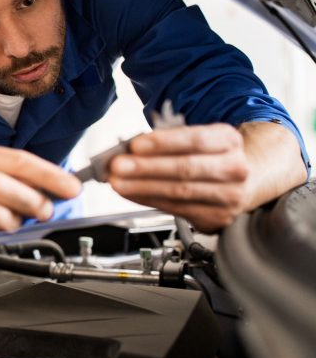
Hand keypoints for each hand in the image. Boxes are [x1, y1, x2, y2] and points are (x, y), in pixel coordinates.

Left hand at [108, 123, 249, 231]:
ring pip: (179, 192)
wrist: (239, 182)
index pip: (195, 140)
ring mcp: (230, 196)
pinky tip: (132, 194)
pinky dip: (148, 200)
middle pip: (186, 168)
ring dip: (142, 187)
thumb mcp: (194, 139)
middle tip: (117, 166)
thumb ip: (166, 142)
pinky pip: (176, 208)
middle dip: (146, 167)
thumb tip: (129, 150)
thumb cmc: (207, 156)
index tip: (135, 145)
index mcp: (229, 141)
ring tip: (118, 182)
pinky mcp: (218, 217)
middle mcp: (235, 168)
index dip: (163, 143)